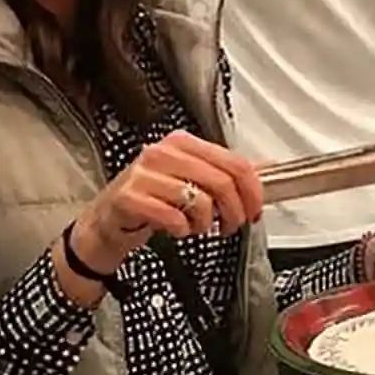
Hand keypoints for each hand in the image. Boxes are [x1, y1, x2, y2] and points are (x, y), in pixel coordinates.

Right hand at [74, 130, 263, 273]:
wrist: (107, 221)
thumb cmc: (150, 200)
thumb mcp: (189, 181)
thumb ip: (224, 174)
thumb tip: (267, 169)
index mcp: (182, 143)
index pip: (234, 162)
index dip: (253, 192)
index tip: (254, 211)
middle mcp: (163, 153)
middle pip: (221, 182)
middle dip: (234, 213)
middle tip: (229, 227)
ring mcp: (144, 174)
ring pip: (200, 201)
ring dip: (205, 224)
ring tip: (196, 228)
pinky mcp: (130, 198)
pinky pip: (173, 218)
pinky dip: (182, 230)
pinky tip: (176, 230)